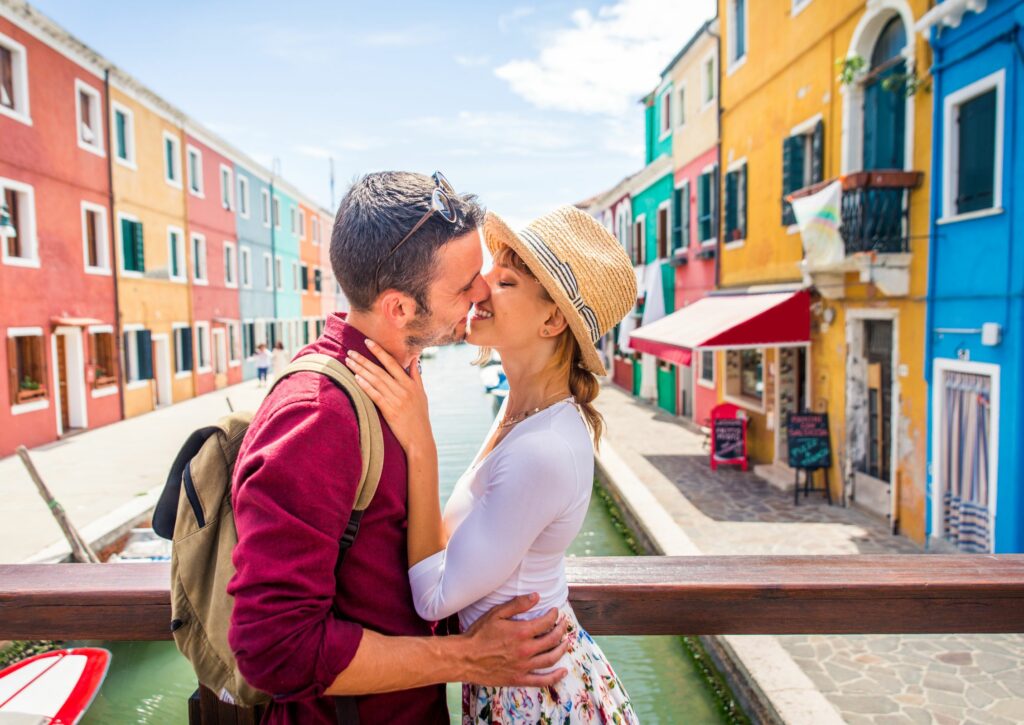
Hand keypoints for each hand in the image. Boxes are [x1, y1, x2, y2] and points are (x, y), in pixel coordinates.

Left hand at [345, 340, 434, 456]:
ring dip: (360, 370)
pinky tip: (356, 378)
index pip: (392, 363)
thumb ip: (416, 375)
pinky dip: (366, 386)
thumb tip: (415, 358)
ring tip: (348, 362)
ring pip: (375, 381)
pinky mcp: (389, 411)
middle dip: (364, 359)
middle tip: (350, 351)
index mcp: (410, 383)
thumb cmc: (420, 415)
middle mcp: (403, 389)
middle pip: (380, 370)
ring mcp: (396, 400)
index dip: (379, 351)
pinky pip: (375, 395)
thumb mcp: (422, 393)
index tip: (367, 342)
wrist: (420, 438)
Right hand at [458, 593, 568, 686]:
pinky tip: (563, 672)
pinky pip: (542, 680)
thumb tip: (536, 596)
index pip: (547, 622)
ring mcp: (524, 666)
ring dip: (562, 649)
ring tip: (566, 642)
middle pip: (553, 639)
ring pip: (551, 658)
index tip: (556, 612)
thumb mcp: (496, 613)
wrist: (465, 658)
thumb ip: (517, 604)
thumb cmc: (479, 634)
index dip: (554, 615)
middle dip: (561, 630)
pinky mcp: (519, 679)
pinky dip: (555, 677)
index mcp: (521, 632)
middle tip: (564, 624)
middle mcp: (526, 650)